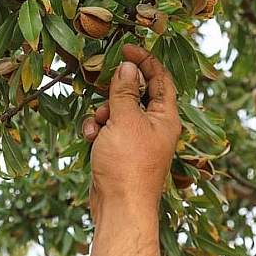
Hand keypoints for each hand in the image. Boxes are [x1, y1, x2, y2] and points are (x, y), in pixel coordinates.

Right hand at [82, 44, 180, 255]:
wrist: (119, 206)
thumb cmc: (128, 164)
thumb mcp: (124, 121)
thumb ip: (124, 91)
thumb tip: (128, 67)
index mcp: (165, 117)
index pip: (160, 79)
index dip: (144, 61)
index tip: (126, 48)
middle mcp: (153, 125)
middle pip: (134, 93)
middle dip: (114, 92)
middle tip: (103, 89)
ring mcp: (136, 138)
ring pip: (117, 110)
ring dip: (102, 113)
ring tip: (97, 126)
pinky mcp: (120, 149)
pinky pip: (108, 128)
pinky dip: (98, 129)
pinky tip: (91, 138)